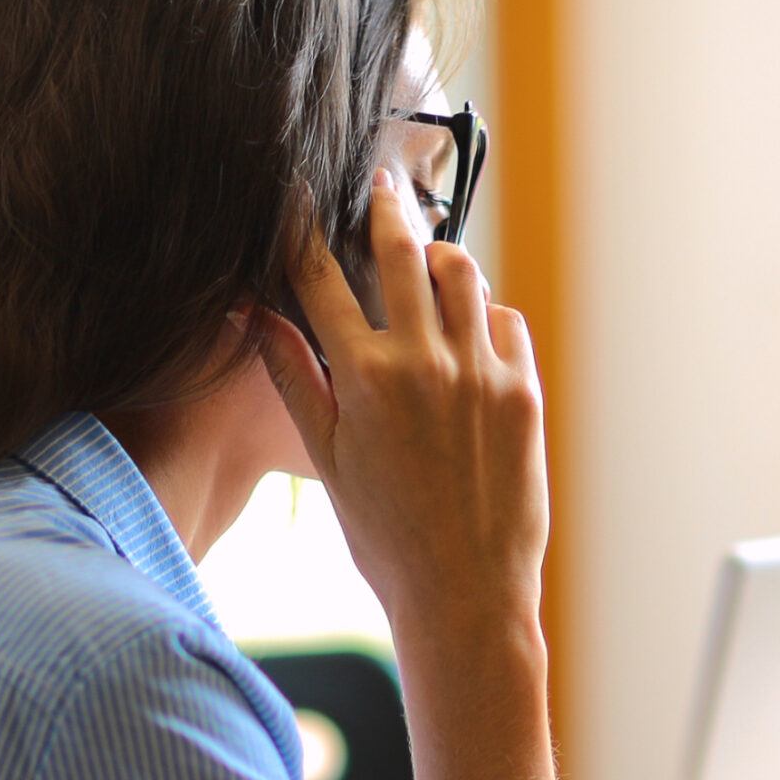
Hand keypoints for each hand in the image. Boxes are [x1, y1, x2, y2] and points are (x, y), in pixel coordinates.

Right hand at [256, 170, 546, 639]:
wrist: (464, 593)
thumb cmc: (385, 538)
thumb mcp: (326, 459)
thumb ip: (295, 378)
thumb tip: (256, 316)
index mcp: (363, 378)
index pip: (323, 279)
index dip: (303, 230)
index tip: (297, 196)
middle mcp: (424, 363)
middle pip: (403, 254)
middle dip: (388, 210)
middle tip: (384, 187)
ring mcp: (480, 373)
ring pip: (463, 278)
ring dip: (442, 258)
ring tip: (430, 259)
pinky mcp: (522, 391)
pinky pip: (505, 323)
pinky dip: (485, 315)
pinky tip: (470, 330)